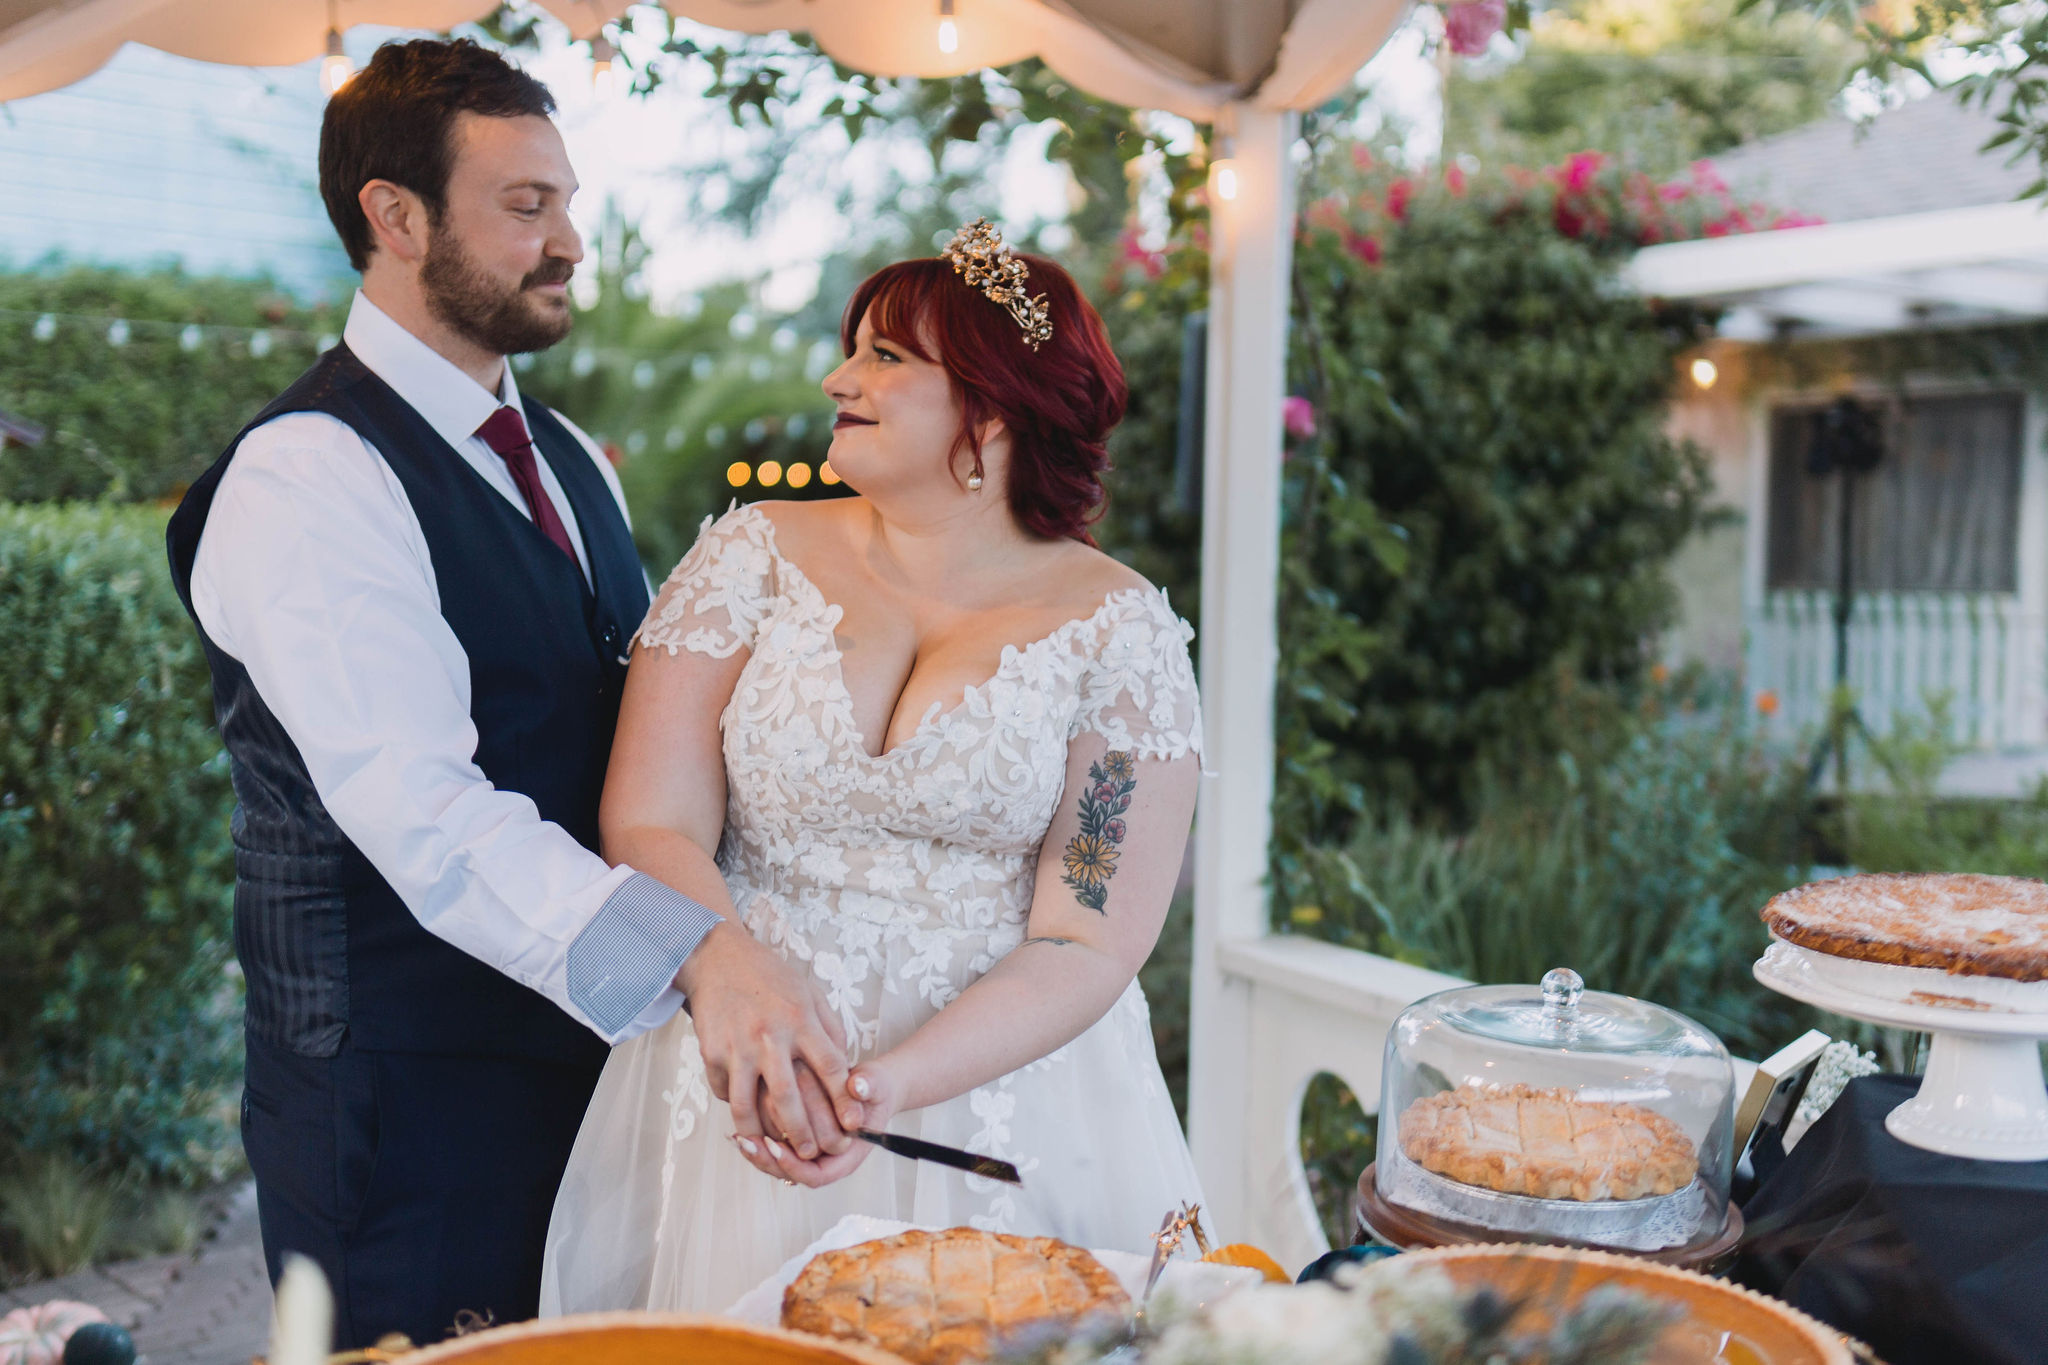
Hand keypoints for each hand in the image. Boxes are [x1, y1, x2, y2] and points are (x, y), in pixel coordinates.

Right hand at [677, 920, 857, 1160]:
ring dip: (761, 1133)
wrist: (719, 958)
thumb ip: (829, 1029)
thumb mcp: (809, 993)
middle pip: (789, 1096)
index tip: (853, 1124)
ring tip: (773, 1150)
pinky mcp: (712, 1052)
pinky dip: (735, 1108)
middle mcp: (770, 1036)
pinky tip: (745, 1118)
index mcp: (801, 1019)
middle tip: (813, 1153)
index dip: (844, 1099)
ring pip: (748, 1105)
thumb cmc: (770, 977)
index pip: (830, 1066)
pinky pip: (724, 1092)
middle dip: (802, 1132)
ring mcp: (738, 1046)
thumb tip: (845, 1066)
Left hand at [744, 1057, 901, 1188]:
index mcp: (847, 1157)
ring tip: (739, 1139)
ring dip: (759, 1155)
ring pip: (780, 1165)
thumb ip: (868, 1087)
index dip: (793, 1165)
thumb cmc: (875, 1088)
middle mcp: (826, 1160)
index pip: (816, 1175)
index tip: (775, 1146)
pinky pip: (777, 1148)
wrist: (872, 1087)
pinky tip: (741, 1127)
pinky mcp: (799, 1141)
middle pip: (791, 1175)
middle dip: (768, 1162)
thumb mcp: (876, 1084)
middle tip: (747, 1144)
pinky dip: (759, 1141)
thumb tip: (857, 1086)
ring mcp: (811, 1152)